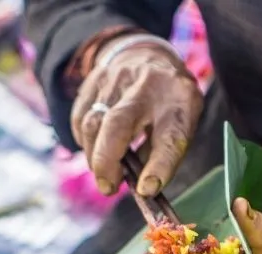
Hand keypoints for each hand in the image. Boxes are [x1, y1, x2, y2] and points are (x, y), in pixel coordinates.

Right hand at [71, 38, 202, 196]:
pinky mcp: (93, 80)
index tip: (147, 189)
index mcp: (178, 102)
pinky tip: (94, 149)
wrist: (148, 55)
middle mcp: (147, 86)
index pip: (170, 138)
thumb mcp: (181, 123)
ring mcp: (117, 79)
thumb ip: (163, 154)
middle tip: (108, 187)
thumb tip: (141, 187)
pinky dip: (83, 140)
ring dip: (94, 156)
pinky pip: (79, 118)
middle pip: (118, 124)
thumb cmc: (168, 103)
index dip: (159, 167)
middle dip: (107, 161)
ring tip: (104, 172)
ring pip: (92, 123)